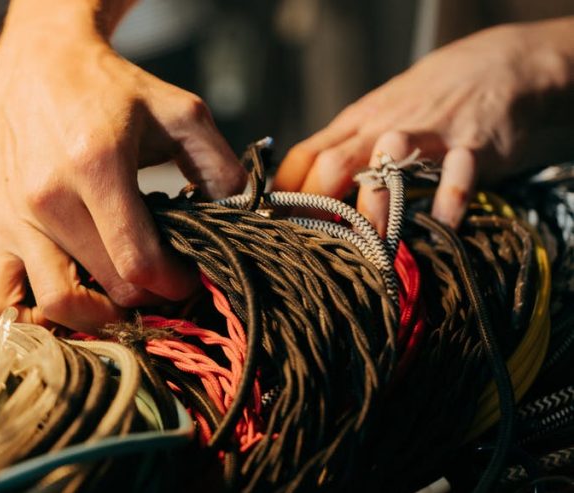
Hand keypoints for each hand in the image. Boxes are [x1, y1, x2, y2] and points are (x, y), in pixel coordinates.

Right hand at [0, 2, 244, 329]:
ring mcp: (18, 218)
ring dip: (99, 318)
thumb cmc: (112, 90)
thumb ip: (219, 166)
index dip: (175, 283)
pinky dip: (31, 321)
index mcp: (96, 166)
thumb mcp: (179, 112)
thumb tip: (240, 216)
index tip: (190, 276)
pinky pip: (0, 300)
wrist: (41, 66)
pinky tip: (65, 311)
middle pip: (108, 287)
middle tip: (167, 284)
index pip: (138, 260)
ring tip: (124, 300)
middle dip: (149, 298)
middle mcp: (50, 198)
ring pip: (57, 305)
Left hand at [275, 20, 572, 233]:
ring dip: (375, 205)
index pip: (306, 155)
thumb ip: (347, 148)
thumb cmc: (430, 100)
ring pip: (389, 163)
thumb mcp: (380, 116)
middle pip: (334, 163)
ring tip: (370, 247)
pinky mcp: (473, 145)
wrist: (501, 65)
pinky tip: (439, 229)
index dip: (283, 192)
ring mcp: (428, 135)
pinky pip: (458, 176)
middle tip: (310, 248)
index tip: (270, 226)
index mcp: (357, 123)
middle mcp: (383, 129)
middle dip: (314, 205)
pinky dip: (449, 203)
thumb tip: (303, 189)